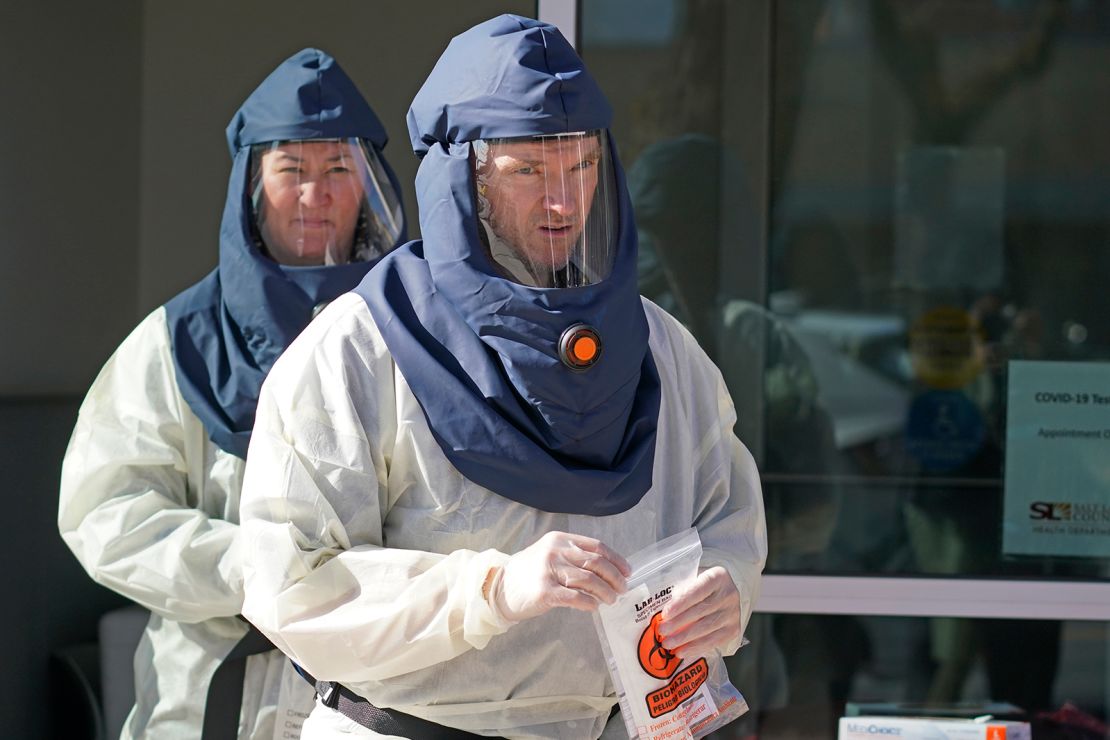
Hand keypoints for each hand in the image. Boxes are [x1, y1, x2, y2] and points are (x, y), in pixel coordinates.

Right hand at [487, 531, 630, 621]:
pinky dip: (589, 602)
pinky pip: (575, 597)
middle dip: (614, 577)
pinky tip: (594, 607)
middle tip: (622, 589)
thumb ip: (573, 557)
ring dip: (605, 592)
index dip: (615, 559)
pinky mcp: (544, 591)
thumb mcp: (549, 554)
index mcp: (559, 539)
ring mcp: (548, 570)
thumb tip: (607, 571)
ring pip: (588, 580)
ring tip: (610, 600)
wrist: (499, 588)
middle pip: (596, 562)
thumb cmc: (528, 573)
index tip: (627, 572)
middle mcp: (555, 551)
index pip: (596, 546)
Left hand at [657, 566, 740, 658]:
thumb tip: (663, 611)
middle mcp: (729, 595)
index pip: (698, 591)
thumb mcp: (691, 578)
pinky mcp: (734, 629)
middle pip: (702, 612)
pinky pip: (714, 642)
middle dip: (679, 624)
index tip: (665, 614)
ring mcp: (733, 614)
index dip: (681, 603)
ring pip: (707, 629)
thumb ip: (680, 589)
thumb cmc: (700, 585)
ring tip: (668, 644)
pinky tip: (683, 651)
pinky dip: (696, 648)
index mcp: (718, 577)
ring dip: (685, 639)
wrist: (723, 592)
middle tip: (662, 631)